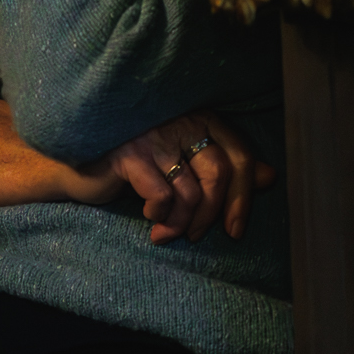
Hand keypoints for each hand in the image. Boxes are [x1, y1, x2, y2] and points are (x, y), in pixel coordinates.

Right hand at [79, 111, 275, 244]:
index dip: (243, 197)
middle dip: (211, 215)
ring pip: (190, 191)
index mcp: (201, 118)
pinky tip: (150, 220)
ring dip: (181, 223)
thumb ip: (227, 167)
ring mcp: (154, 135)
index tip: (234, 231)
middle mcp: (181, 120)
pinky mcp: (130, 154)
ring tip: (168, 234)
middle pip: (219, 173)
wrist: (84, 166)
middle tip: (196, 236)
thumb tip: (270, 176)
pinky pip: (162, 196)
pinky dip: (160, 216)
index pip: (240, 155)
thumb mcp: (186, 164)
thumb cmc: (139, 165)